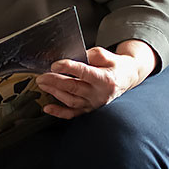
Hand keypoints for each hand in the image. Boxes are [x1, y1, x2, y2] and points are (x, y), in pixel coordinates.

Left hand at [35, 41, 156, 118]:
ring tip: (42, 84)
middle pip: (74, 87)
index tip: (55, 64)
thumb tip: (70, 57)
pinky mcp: (90, 109)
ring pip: (71, 100)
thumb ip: (88, 55)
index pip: (84, 73)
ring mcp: (94, 103)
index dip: (68, 68)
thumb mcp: (104, 54)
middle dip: (55, 81)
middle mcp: (100, 93)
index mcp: (105, 78)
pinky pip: (73, 113)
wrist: (126, 78)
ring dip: (54, 92)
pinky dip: (59, 112)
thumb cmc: (114, 65)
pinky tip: (47, 108)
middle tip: (42, 76)